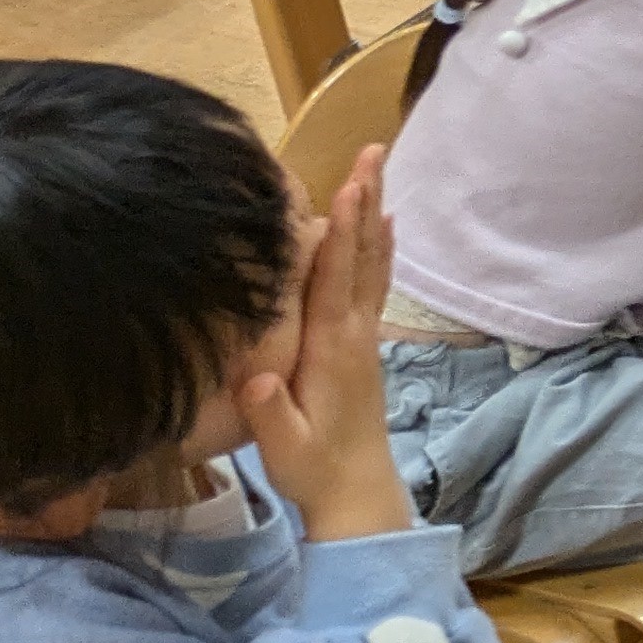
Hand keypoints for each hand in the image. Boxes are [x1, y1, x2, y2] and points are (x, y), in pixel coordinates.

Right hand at [238, 147, 411, 543]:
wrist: (358, 491)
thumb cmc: (314, 468)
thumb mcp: (283, 449)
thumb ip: (271, 415)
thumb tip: (258, 381)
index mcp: (332, 349)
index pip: (336, 280)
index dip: (341, 235)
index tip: (348, 189)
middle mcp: (355, 332)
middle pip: (363, 255)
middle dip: (366, 202)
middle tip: (374, 152)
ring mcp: (364, 335)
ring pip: (373, 263)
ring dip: (375, 214)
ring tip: (378, 170)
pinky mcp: (364, 343)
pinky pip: (375, 282)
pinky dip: (379, 247)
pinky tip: (384, 224)